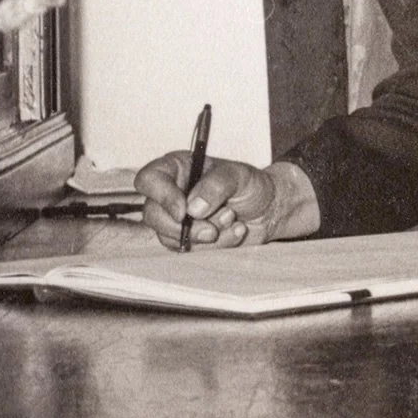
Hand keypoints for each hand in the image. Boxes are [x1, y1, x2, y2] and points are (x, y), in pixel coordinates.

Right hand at [134, 153, 316, 250]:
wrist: (269, 209)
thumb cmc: (252, 185)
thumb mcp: (239, 176)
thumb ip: (216, 185)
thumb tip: (193, 208)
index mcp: (179, 168)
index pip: (149, 179)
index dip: (161, 196)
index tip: (184, 211)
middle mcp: (172, 192)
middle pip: (152, 214)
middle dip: (185, 227)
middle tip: (212, 228)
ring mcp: (177, 217)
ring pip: (168, 236)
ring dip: (205, 234)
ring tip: (232, 219)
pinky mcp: (187, 238)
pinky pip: (188, 249)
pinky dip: (215, 244)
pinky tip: (235, 231)